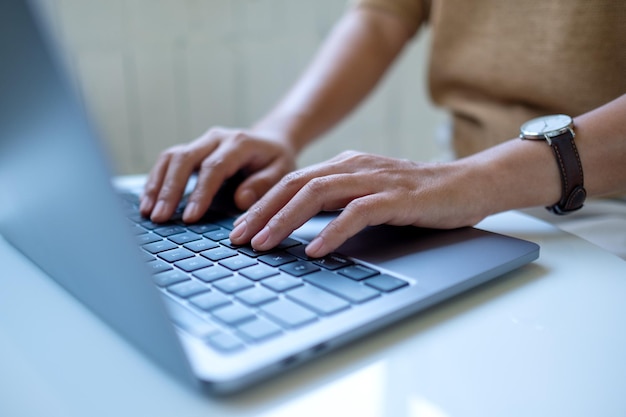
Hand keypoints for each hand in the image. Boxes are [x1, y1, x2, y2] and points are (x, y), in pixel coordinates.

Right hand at [139, 127, 296, 222]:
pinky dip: (156, 181)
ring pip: (171, 157)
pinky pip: (168, 162)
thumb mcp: (282, 174)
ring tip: (148, 212)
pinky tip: (148, 202)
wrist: (272, 143)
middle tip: (160, 217)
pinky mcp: (192, 151)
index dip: (200, 192)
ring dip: (157, 185)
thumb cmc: (277, 162)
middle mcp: (216, 138)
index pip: (214, 167)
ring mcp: (201, 142)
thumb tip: (240, 200)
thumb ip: (263, 186)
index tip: (190, 217)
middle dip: (170, 189)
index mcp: (240, 143)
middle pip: (185, 158)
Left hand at [229, 150, 489, 257]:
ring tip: (264, 244)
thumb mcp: (368, 195)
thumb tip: (300, 225)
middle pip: (295, 185)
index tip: (239, 229)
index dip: (261, 206)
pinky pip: (357, 212)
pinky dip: (332, 230)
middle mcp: (354, 167)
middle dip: (261, 213)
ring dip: (286, 220)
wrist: (469, 184)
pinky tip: (315, 249)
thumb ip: (336, 203)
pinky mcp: (398, 197)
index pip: (292, 183)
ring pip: (318, 194)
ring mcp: (375, 180)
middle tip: (237, 239)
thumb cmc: (417, 195)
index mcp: (344, 166)